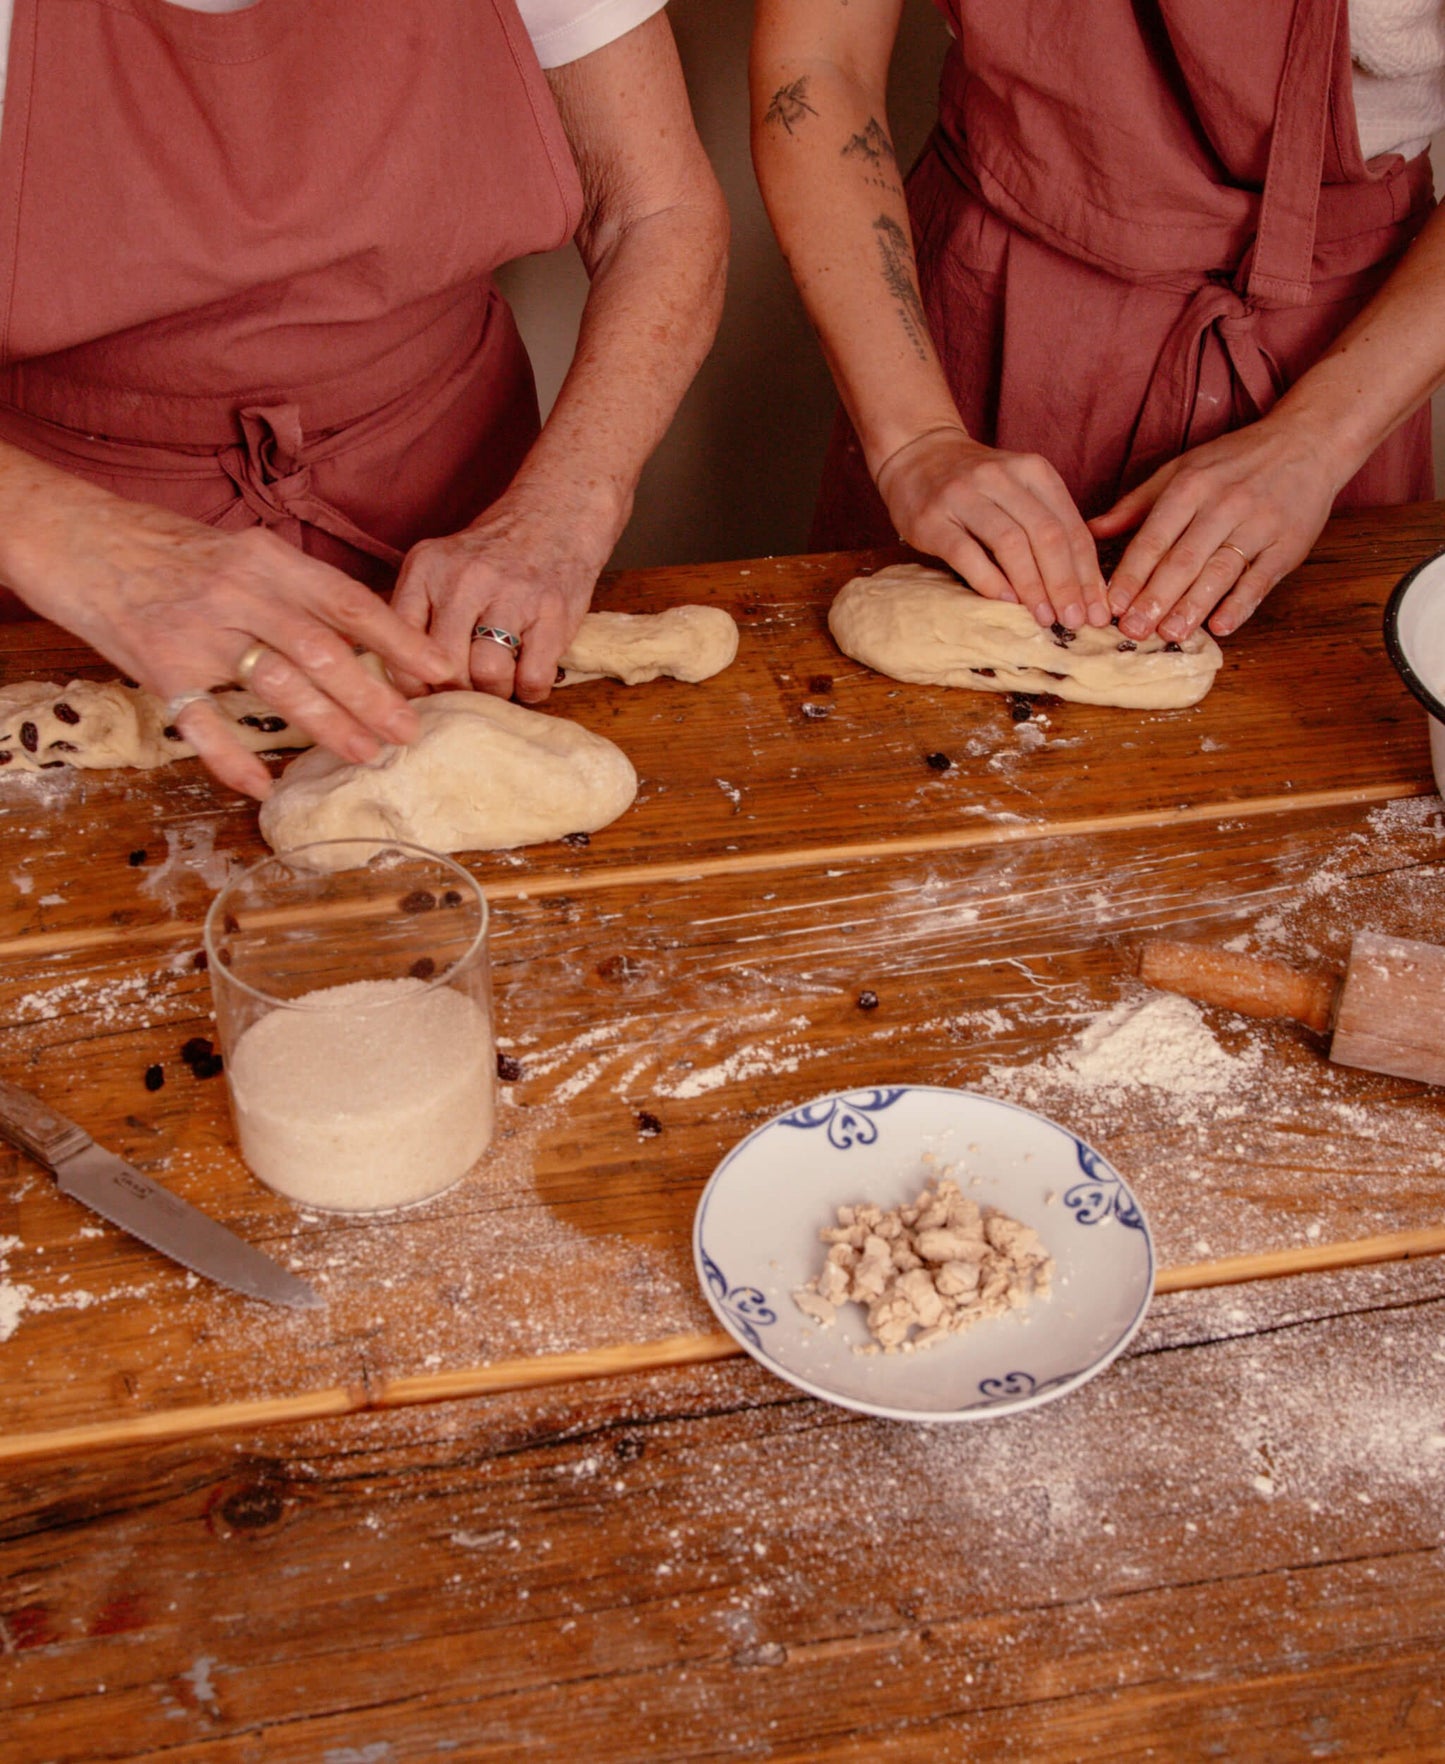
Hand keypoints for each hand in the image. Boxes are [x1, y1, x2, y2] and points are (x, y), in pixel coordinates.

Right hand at [19, 489, 451, 798]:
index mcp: (267, 560)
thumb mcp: (240, 552)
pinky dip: (234, 759)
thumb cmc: (166, 550)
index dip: (398, 639)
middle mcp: (240, 591)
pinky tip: (263, 787)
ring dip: (327, 724)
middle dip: (374, 695)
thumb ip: (294, 589)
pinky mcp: (158, 664)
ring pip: (277, 682)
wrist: (74, 536)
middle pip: (323, 649)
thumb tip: (361, 634)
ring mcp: (198, 629)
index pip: (347, 602)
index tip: (439, 671)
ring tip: (365, 754)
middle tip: (411, 732)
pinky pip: (203, 721)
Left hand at [390, 490, 607, 702]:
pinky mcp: (552, 614)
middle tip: (470, 687)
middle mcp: (464, 580)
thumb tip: (405, 684)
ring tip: (501, 680)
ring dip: (496, 691)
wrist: (556, 516)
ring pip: (489, 674)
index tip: (429, 690)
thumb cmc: (492, 557)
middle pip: (447, 668)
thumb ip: (417, 614)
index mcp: (426, 569)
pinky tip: (529, 674)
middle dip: (458, 691)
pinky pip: (533, 679)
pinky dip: (531, 690)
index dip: (414, 684)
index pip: (401, 646)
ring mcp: (511, 595)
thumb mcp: (440, 568)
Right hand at [875, 426, 1110, 628]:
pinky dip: (989, 581)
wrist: (917, 454)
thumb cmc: (976, 484)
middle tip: (1075, 619)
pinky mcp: (932, 518)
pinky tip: (1005, 602)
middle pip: (1046, 534)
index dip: (1087, 573)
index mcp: (1033, 470)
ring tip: (1044, 617)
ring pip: (1010, 543)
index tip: (1096, 610)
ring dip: (1032, 586)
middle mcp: (1001, 477)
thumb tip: (1081, 587)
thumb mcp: (1019, 489)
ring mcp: (964, 495)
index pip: (1070, 527)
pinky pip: (966, 553)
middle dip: (1065, 583)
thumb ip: (1047, 524)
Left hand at [1094, 417, 1339, 640]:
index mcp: (1191, 486)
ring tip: (1169, 635)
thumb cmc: (1234, 461)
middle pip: (1184, 559)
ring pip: (1220, 572)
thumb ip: (1136, 505)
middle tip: (1133, 631)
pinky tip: (1221, 627)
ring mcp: (1258, 525)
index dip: (1132, 574)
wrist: (1308, 441)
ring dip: (1193, 607)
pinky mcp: (1288, 544)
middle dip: (1155, 598)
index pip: (1154, 537)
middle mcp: (1223, 505)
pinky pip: (1261, 579)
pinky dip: (1241, 604)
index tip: (1112, 605)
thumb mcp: (1181, 469)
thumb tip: (1090, 531)